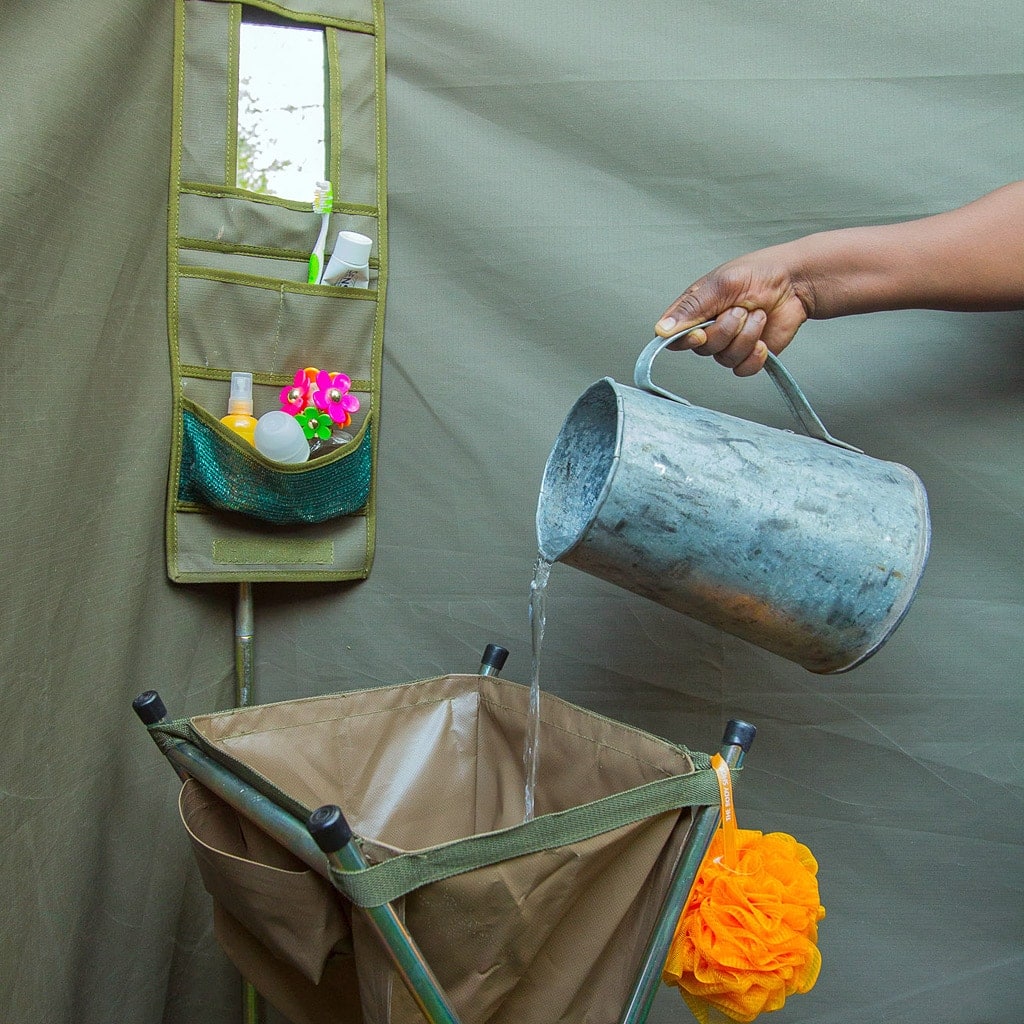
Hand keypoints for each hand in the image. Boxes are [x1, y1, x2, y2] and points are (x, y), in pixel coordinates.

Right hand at [654, 251, 811, 375]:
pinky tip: (763, 340)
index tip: (700, 333)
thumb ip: (691, 309)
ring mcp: (728, 344)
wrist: (795, 283)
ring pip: (724, 359)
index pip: (673, 337)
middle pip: (702, 349)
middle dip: (726, 330)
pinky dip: (755, 356)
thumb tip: (661, 330)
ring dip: (746, 337)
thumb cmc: (759, 274)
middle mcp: (708, 329)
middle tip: (741, 309)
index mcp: (695, 311)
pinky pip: (742, 370)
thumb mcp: (721, 284)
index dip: (685, 340)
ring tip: (757, 315)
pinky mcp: (748, 356)